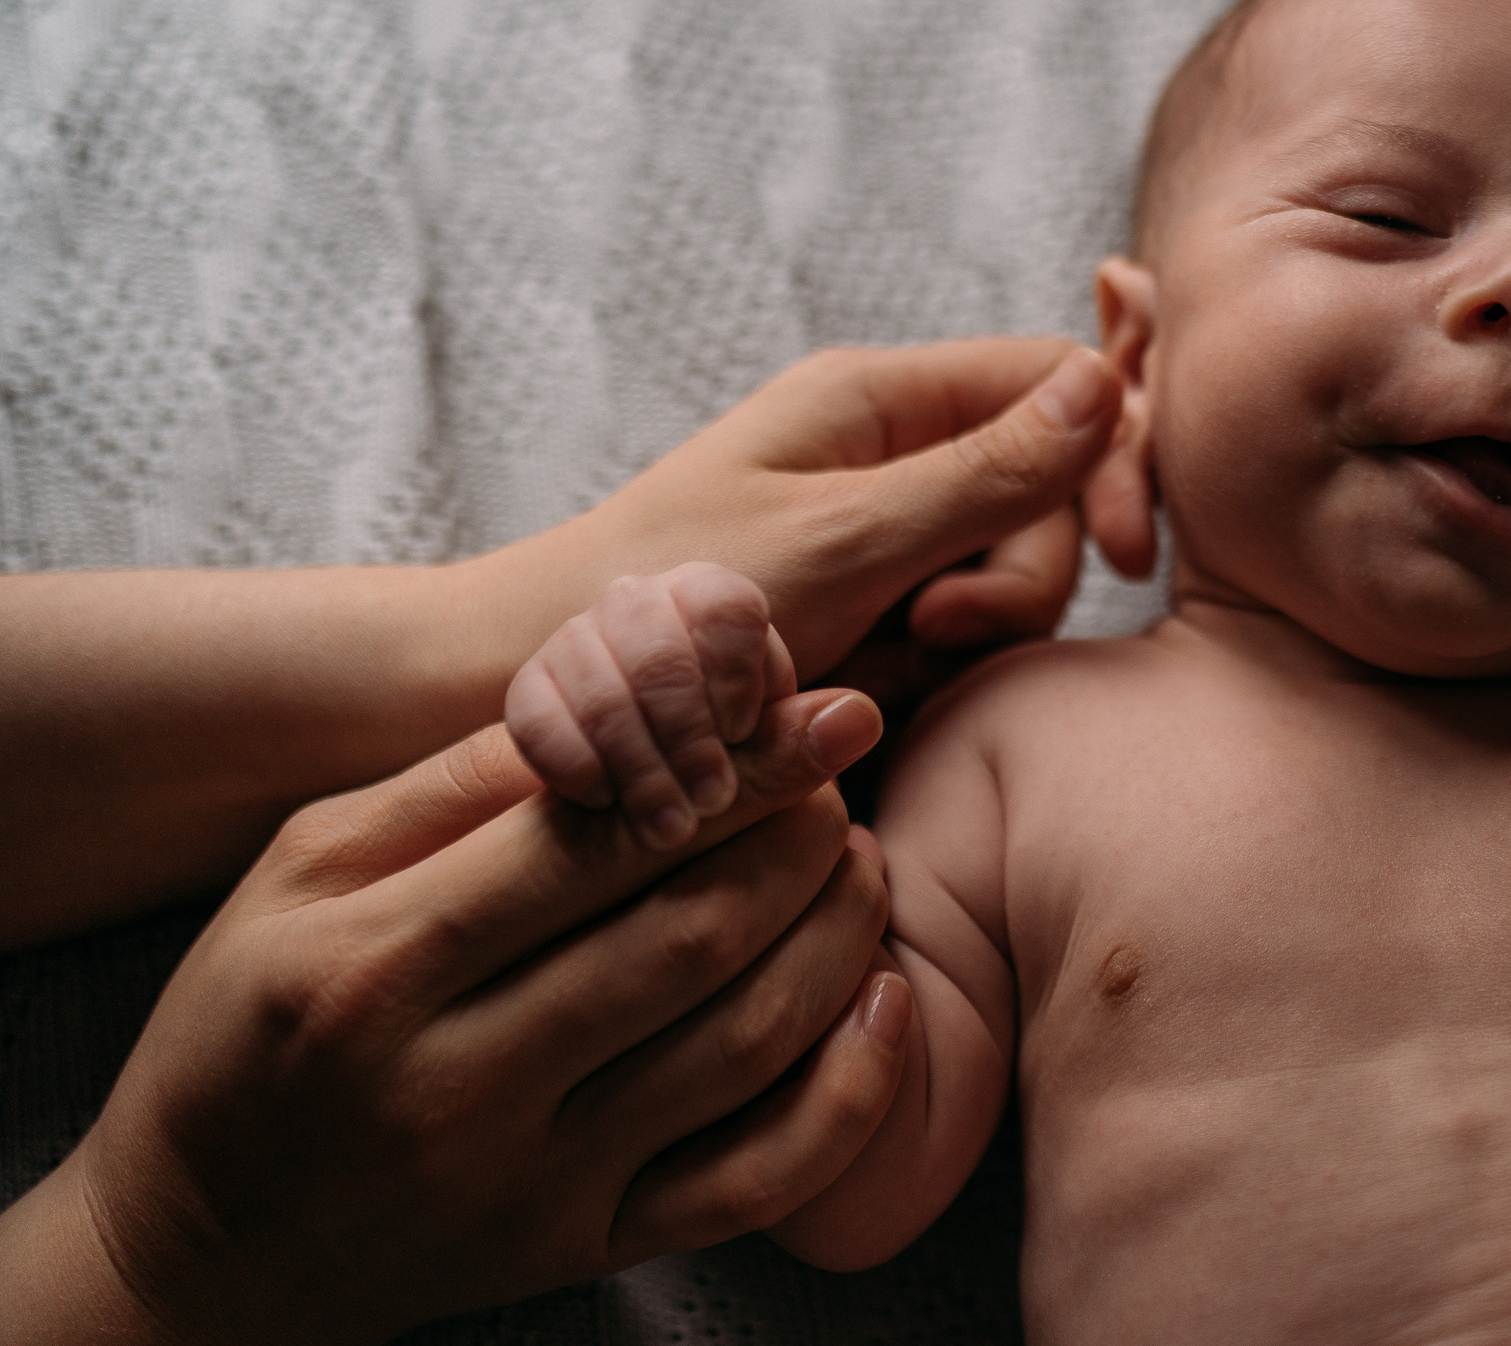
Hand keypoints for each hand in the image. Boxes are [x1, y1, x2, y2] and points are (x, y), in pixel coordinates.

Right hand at [0, 691, 910, 1342]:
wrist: (199, 1251)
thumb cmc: (252, 1023)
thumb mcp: (305, 871)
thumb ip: (461, 780)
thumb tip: (619, 684)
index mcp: (374, 967)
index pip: (595, 844)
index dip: (735, 767)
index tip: (828, 707)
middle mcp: (455, 1085)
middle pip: (690, 937)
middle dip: (800, 834)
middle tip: (840, 771)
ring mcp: (529, 1183)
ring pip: (745, 1045)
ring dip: (839, 933)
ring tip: (858, 858)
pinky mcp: (583, 1252)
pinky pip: (759, 1179)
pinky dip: (852, 1090)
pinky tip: (885, 999)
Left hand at [476, 339, 1123, 714]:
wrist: (553, 712)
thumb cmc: (667, 611)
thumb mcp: (844, 539)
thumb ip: (983, 472)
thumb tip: (1105, 382)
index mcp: (877, 395)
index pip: (1059, 380)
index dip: (1112, 459)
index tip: (1128, 556)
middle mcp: (886, 451)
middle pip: (1046, 493)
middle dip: (1018, 575)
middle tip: (935, 631)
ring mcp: (878, 532)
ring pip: (1007, 573)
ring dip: (970, 632)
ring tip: (877, 666)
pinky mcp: (867, 607)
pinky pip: (954, 631)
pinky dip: (927, 669)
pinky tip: (862, 689)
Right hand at [506, 562, 795, 849]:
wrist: (639, 777)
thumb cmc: (727, 757)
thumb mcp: (767, 744)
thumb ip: (802, 735)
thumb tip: (859, 720)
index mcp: (709, 597)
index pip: (724, 605)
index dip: (738, 674)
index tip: (745, 734)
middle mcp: (639, 603)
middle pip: (661, 653)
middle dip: (690, 738)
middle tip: (715, 803)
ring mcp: (576, 642)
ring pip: (602, 690)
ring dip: (641, 767)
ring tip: (672, 830)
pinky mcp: (528, 691)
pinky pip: (538, 718)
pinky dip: (575, 764)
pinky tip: (605, 804)